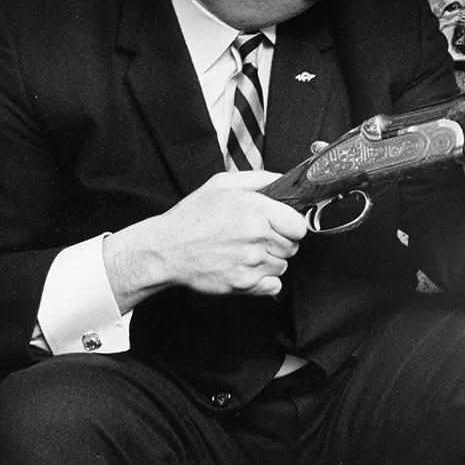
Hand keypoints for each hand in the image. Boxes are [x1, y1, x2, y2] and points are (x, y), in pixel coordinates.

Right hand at [104, 171, 307, 310]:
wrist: (165, 250)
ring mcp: (250, 262)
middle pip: (292, 246)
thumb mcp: (223, 184)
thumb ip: (260, 179)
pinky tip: (247, 268)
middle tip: (258, 238)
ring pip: (282, 266)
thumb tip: (285, 182)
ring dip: (270, 260)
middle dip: (280, 242)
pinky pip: (273, 285)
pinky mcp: (242, 284)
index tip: (282, 225)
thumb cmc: (192, 217)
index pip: (299, 226)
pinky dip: (265, 280)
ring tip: (247, 251)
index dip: (292, 225)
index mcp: (257, 210)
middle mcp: (257, 236)